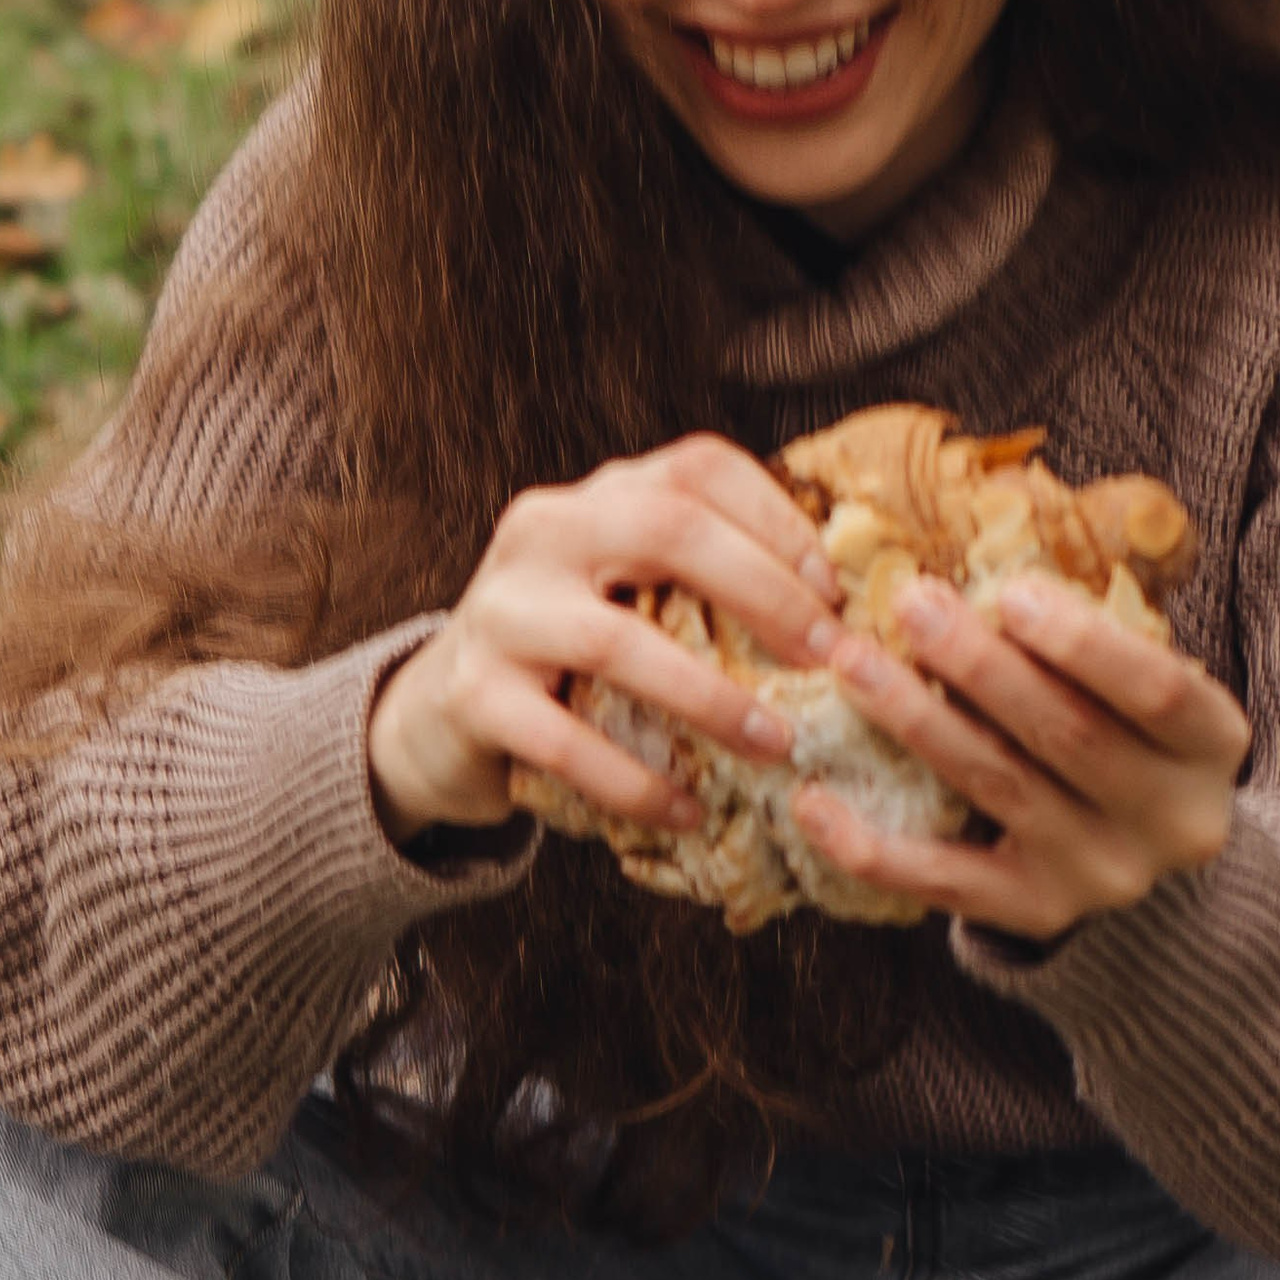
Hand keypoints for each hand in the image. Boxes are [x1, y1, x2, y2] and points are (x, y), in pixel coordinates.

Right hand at [368, 436, 844, 845]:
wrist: (435, 715)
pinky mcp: (474, 695)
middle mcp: (543, 533)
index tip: (835, 591)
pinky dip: (634, 782)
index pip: (696, 468)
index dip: (778, 519)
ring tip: (777, 745)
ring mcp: (501, 610)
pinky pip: (565, 742)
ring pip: (617, 640)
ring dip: (710, 698)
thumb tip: (844, 609)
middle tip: (830, 658)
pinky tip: (686, 811)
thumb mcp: (622, 590)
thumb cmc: (567, 655)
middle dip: (764, 592)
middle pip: (666, 528)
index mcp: (593, 497)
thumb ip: (700, 579)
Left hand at [789, 571, 1247, 941]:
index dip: (1084, 644)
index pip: (1160, 691)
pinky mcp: (1035, 914)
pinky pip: (943, 881)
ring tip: (850, 662)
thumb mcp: (1148, 686)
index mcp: (1212, 746)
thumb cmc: (1130, 735)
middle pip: (1067, 735)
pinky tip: (812, 797)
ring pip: (999, 789)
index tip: (1009, 590)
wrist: (1153, 867)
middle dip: (979, 666)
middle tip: (908, 602)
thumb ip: (1093, 635)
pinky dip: (871, 843)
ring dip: (916, 721)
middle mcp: (1171, 821)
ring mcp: (1103, 876)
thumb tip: (987, 549)